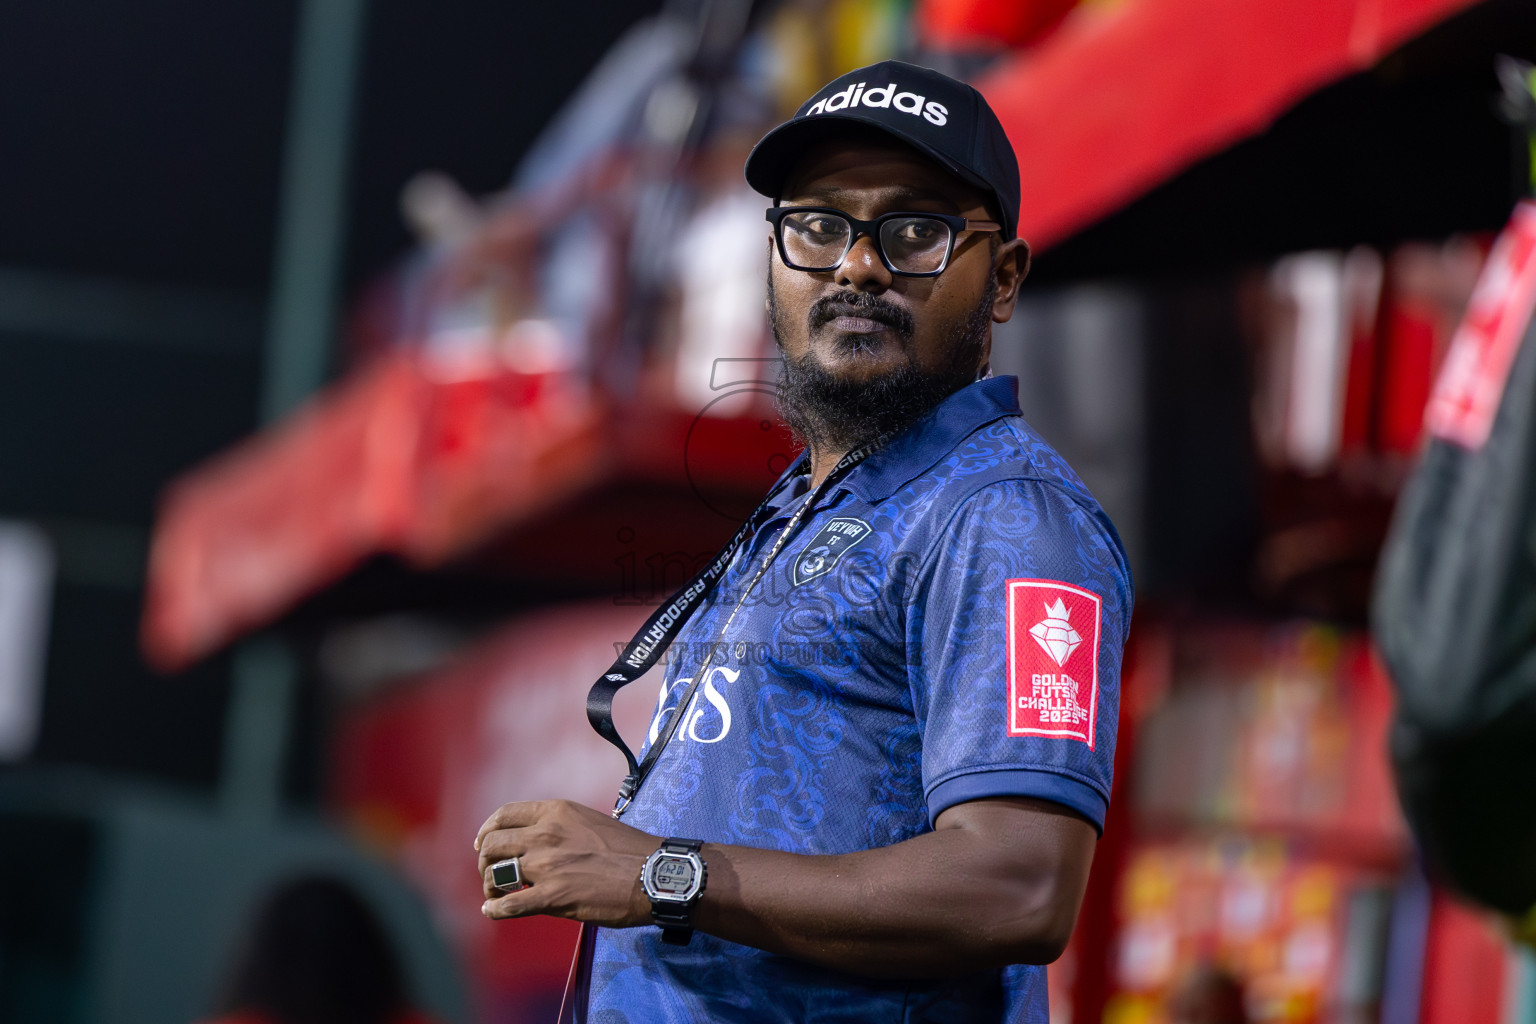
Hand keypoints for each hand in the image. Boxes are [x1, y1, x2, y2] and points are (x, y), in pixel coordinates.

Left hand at [474, 799, 656, 925]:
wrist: (652, 873)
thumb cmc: (628, 850)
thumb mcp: (589, 821)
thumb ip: (560, 827)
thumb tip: (538, 844)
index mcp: (555, 812)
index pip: (504, 815)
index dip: (487, 830)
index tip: (483, 843)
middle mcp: (545, 835)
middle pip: (492, 845)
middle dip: (485, 861)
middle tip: (490, 873)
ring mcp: (546, 866)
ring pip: (495, 874)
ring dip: (490, 886)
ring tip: (496, 894)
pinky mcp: (552, 896)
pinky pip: (508, 905)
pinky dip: (495, 910)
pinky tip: (493, 911)